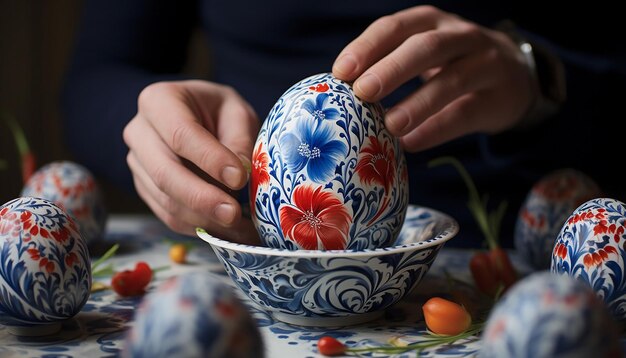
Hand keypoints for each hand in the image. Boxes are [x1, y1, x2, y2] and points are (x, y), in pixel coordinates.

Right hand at [123, 80, 259, 243]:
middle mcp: (139, 132)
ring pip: (166, 200)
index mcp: (159, 101)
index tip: (239, 178)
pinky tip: (227, 230)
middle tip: (235, 214)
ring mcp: (138, 164)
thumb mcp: (237, 113)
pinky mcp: (146, 189)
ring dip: (204, 219)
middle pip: (165, 173)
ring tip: (241, 228)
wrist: (200, 120)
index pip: (180, 134)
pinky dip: (198, 227)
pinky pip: (168, 215)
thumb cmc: (219, 112)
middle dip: (202, 198)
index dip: (210, 159)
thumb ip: (239, 141)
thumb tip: (240, 176)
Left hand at [332, 5, 536, 151]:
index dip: (368, 47)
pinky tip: (412, 143)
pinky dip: (436, 129)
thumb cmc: (451, 64)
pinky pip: (466, 112)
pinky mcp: (498, 96)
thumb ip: (389, 66)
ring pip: (452, 79)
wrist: (514, 76)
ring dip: (418, 103)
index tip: (340, 71)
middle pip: (425, 47)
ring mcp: (484, 63)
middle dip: (392, 69)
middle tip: (363, 92)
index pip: (395, 28)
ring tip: (390, 125)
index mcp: (430, 22)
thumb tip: (341, 99)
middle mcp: (459, 35)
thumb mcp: (423, 53)